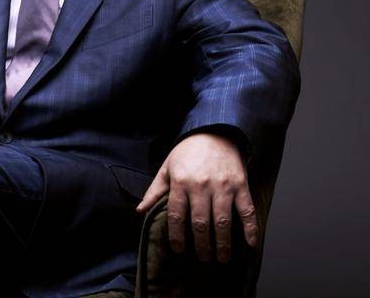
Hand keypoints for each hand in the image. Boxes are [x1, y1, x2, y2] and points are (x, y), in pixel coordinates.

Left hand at [134, 132, 257, 262]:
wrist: (214, 132)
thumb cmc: (187, 152)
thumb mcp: (167, 167)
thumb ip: (155, 191)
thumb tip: (140, 210)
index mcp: (181, 182)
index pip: (176, 215)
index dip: (176, 236)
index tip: (178, 250)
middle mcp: (201, 186)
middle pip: (200, 223)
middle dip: (201, 245)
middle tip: (203, 258)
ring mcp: (223, 186)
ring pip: (222, 221)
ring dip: (222, 243)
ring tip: (221, 258)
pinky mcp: (240, 185)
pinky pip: (246, 211)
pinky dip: (250, 229)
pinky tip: (249, 244)